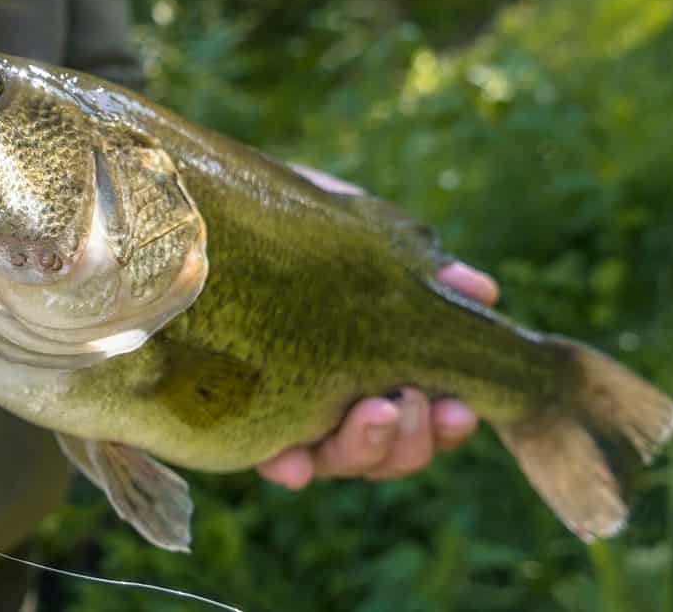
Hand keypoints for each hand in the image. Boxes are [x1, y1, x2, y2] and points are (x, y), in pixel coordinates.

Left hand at [260, 166, 499, 488]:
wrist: (191, 210)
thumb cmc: (281, 219)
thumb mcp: (349, 232)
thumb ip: (408, 262)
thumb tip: (481, 289)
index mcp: (368, 361)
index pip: (422, 413)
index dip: (447, 425)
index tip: (462, 406)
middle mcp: (331, 394)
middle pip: (384, 450)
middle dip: (407, 440)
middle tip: (409, 404)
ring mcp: (283, 406)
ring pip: (335, 458)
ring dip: (362, 448)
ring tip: (372, 413)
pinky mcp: (231, 410)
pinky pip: (261, 452)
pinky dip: (285, 463)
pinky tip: (293, 462)